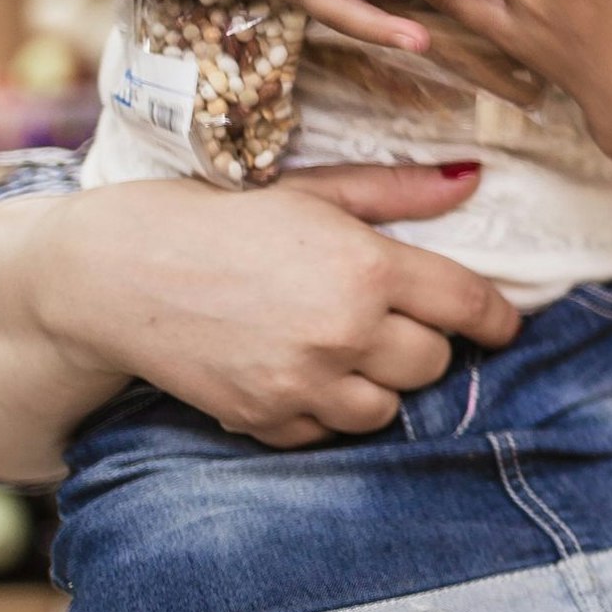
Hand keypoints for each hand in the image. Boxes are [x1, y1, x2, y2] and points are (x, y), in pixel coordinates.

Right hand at [38, 163, 521, 446]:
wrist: (110, 272)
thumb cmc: (213, 217)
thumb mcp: (308, 190)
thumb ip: (396, 191)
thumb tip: (474, 179)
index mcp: (365, 266)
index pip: (469, 306)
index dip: (497, 318)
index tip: (501, 324)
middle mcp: (343, 331)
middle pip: (433, 362)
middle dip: (421, 342)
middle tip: (388, 318)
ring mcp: (303, 383)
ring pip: (388, 407)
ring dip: (378, 382)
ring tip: (338, 344)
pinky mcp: (265, 420)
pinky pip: (329, 433)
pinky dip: (325, 410)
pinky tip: (296, 370)